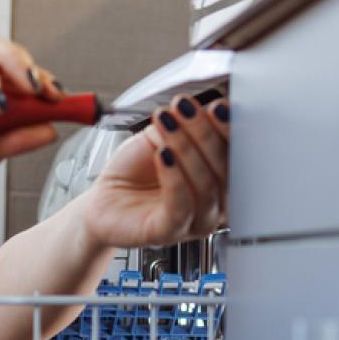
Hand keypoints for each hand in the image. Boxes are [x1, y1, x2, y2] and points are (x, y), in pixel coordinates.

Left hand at [81, 95, 229, 248]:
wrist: (103, 201)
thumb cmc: (134, 172)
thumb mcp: (160, 138)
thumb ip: (184, 126)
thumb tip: (206, 109)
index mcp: (218, 178)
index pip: (235, 154)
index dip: (229, 129)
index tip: (217, 106)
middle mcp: (213, 202)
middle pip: (225, 169)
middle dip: (206, 133)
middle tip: (185, 109)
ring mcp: (193, 221)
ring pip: (205, 187)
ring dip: (187, 149)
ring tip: (168, 124)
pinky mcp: (169, 233)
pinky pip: (181, 208)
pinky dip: (175, 178)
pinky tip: (163, 155)